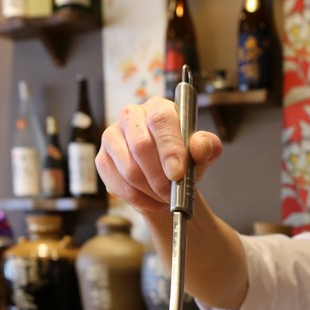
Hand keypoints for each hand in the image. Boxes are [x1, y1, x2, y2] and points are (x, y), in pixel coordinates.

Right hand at [95, 96, 222, 214]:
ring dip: (149, 190)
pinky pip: (117, 183)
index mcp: (158, 107)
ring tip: (164, 199)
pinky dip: (137, 199)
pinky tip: (151, 202)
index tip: (177, 174)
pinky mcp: (102, 159)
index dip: (169, 148)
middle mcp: (131, 116)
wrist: (165, 178)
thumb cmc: (183, 160)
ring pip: (128, 169)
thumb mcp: (202, 155)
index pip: (160, 120)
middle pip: (140, 145)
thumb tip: (200, 145)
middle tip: (171, 194)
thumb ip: (207, 148)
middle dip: (158, 177)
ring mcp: (112, 136)